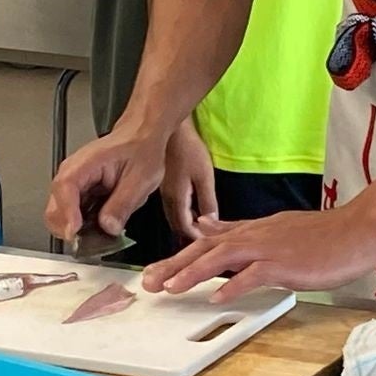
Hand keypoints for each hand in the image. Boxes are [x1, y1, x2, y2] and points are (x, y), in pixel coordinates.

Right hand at [45, 127, 169, 241]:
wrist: (141, 138)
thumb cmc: (140, 150)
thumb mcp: (140, 180)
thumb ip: (122, 205)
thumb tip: (108, 228)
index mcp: (85, 164)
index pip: (64, 188)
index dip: (67, 213)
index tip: (76, 232)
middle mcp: (73, 173)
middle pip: (54, 208)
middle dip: (68, 229)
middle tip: (92, 241)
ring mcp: (74, 184)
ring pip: (60, 215)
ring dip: (76, 230)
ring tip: (100, 234)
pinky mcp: (79, 193)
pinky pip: (72, 215)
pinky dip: (82, 226)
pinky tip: (100, 226)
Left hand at [143, 205, 375, 303]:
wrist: (358, 229)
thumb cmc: (322, 235)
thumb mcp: (273, 228)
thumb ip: (238, 230)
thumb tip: (206, 227)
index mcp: (251, 231)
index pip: (206, 243)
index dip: (177, 257)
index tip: (154, 272)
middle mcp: (254, 236)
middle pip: (205, 250)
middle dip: (174, 266)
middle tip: (148, 283)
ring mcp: (270, 248)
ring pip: (223, 258)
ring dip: (195, 273)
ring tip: (171, 288)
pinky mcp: (287, 263)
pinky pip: (256, 274)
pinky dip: (236, 285)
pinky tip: (218, 297)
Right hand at [161, 118, 219, 240]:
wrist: (169, 129)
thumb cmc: (187, 149)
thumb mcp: (203, 176)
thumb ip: (207, 201)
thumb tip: (211, 221)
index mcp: (176, 200)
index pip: (185, 229)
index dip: (198, 239)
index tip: (209, 245)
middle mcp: (167, 200)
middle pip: (177, 227)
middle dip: (190, 237)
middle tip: (204, 245)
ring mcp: (163, 192)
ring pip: (174, 217)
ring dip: (187, 226)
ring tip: (201, 232)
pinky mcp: (164, 184)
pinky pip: (173, 207)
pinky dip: (183, 215)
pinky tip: (193, 212)